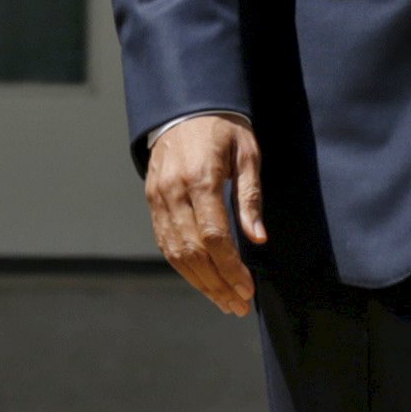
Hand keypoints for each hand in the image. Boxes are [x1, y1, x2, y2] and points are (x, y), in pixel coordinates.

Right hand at [143, 114, 265, 316]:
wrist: (184, 106)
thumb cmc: (222, 128)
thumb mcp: (247, 153)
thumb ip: (251, 197)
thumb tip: (258, 238)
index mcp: (201, 178)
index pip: (214, 236)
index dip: (230, 268)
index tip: (247, 288)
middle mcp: (174, 191)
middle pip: (194, 251)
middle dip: (218, 283)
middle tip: (238, 305)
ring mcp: (159, 197)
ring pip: (176, 251)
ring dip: (200, 281)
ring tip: (222, 300)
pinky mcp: (152, 200)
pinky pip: (164, 241)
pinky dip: (182, 266)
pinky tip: (201, 279)